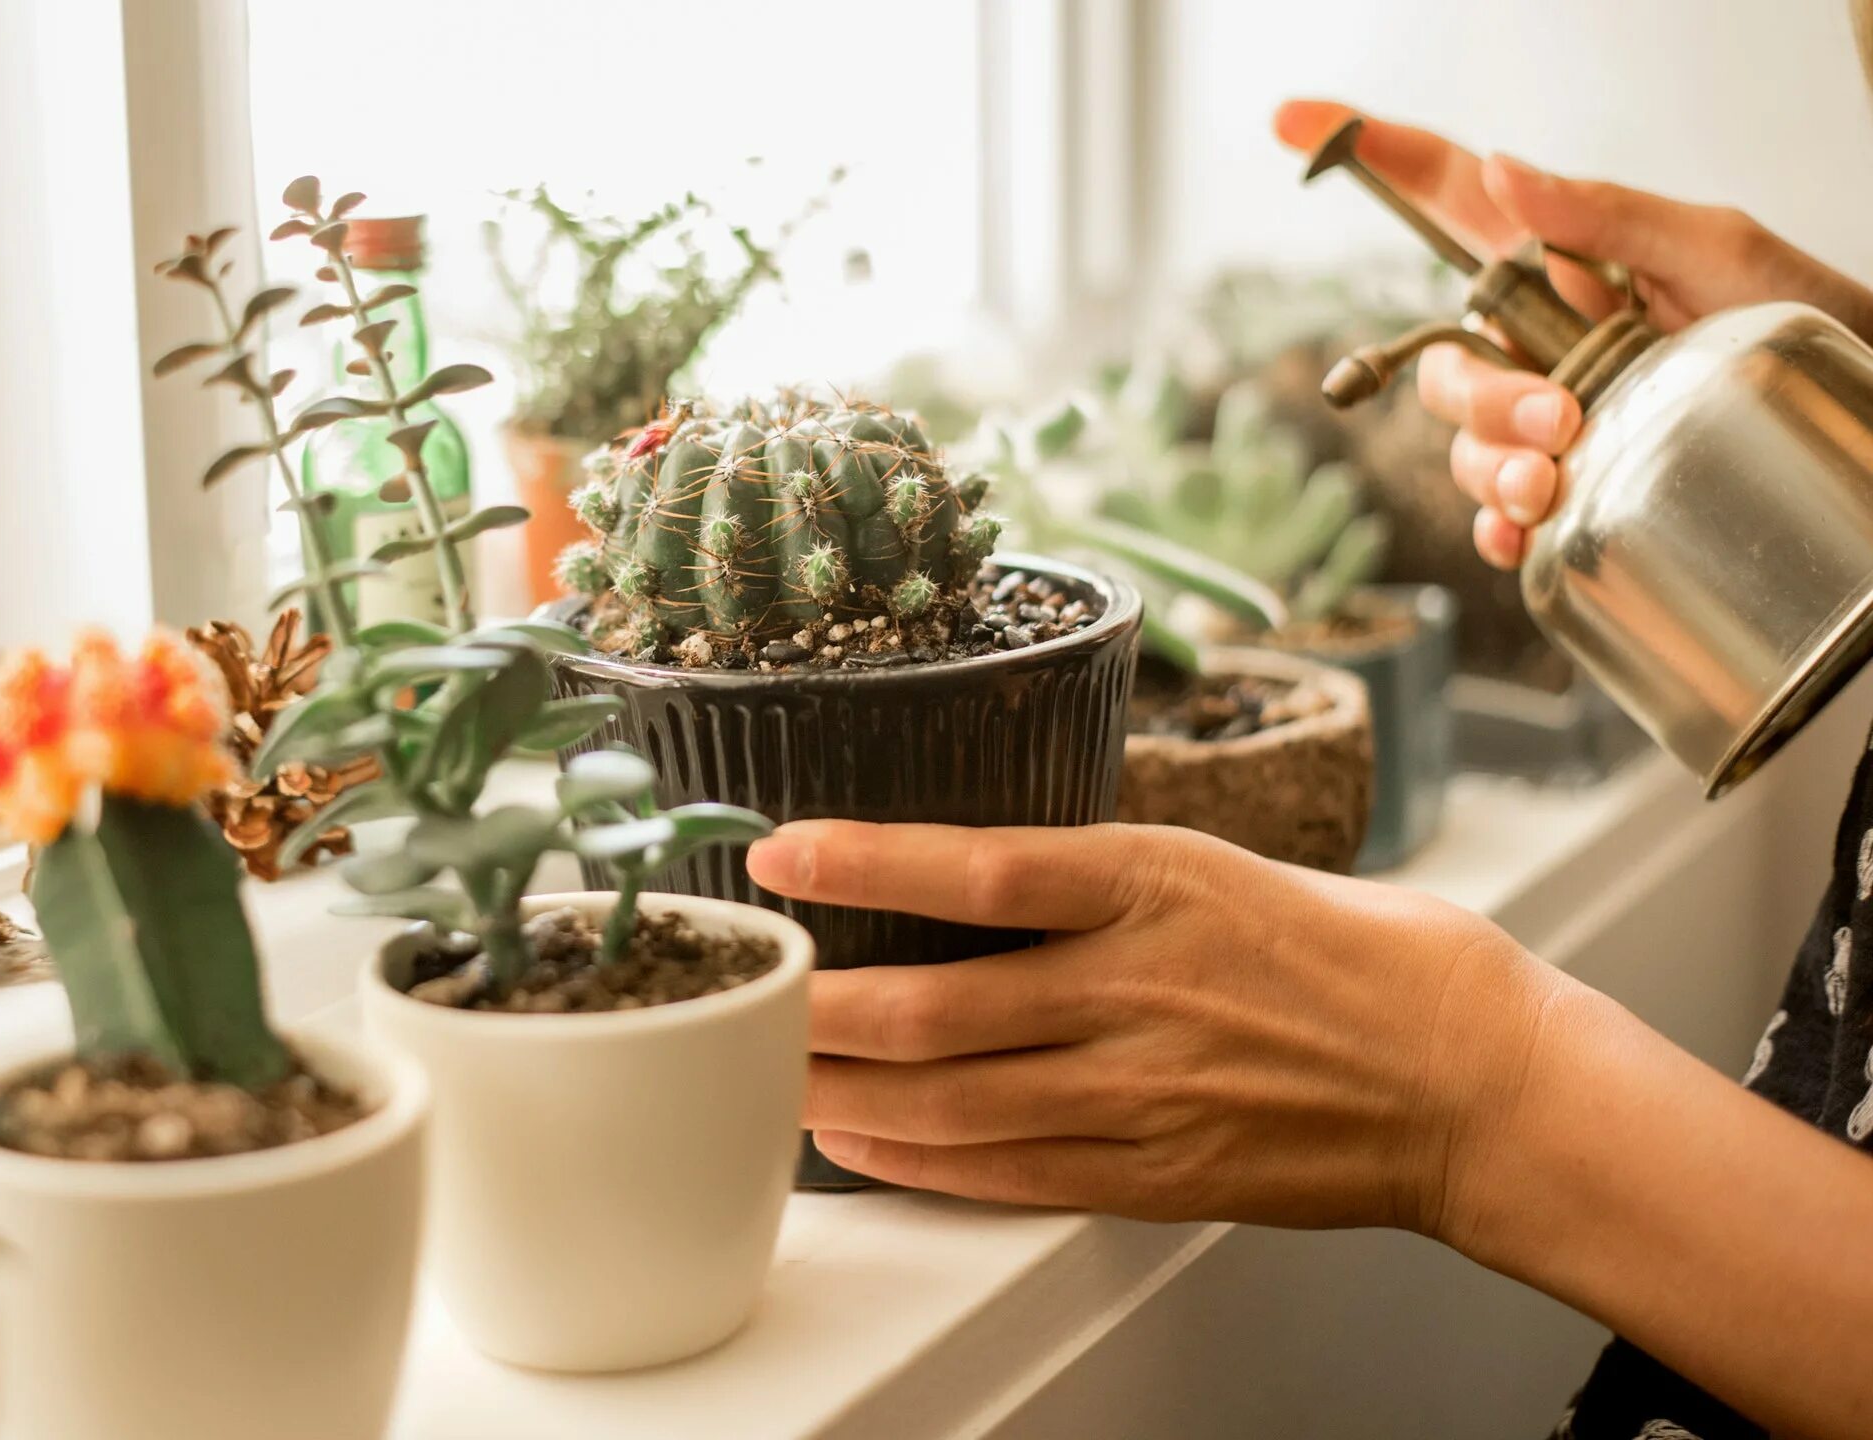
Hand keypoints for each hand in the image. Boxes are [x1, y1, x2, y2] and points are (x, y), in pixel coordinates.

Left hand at [746, 819, 1563, 1234]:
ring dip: (844, 1095)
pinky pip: (1006, 1173)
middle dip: (819, 1008)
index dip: (866, 861)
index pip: (981, 868)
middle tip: (746, 995)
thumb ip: (1097, 881)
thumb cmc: (1361, 958)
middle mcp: (1141, 987)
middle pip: (938, 1008)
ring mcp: (1145, 1091)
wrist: (1476, 1081)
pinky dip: (917, 1163)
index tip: (779, 852)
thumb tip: (972, 879)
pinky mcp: (1156, 1172)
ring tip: (772, 1077)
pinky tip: (861, 1146)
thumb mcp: (1225, 868)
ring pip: (952, 1101)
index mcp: (1161, 884)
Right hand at [1275, 100, 1872, 569]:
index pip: (1439, 194)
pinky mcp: (1569, 483)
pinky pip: (1496, 513)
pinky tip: (1530, 530)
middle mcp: (1536, 340)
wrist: (1866, 410)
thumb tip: (1504, 170)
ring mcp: (1547, 415)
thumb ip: (1605, 214)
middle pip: (1440, 361)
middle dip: (1482, 397)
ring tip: (1559, 482)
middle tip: (1558, 418)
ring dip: (1495, 468)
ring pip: (1463, 444)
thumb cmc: (1804, 316)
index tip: (1295, 118)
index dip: (1367, 150)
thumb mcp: (1716, 247)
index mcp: (1557, 262)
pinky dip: (1503, 527)